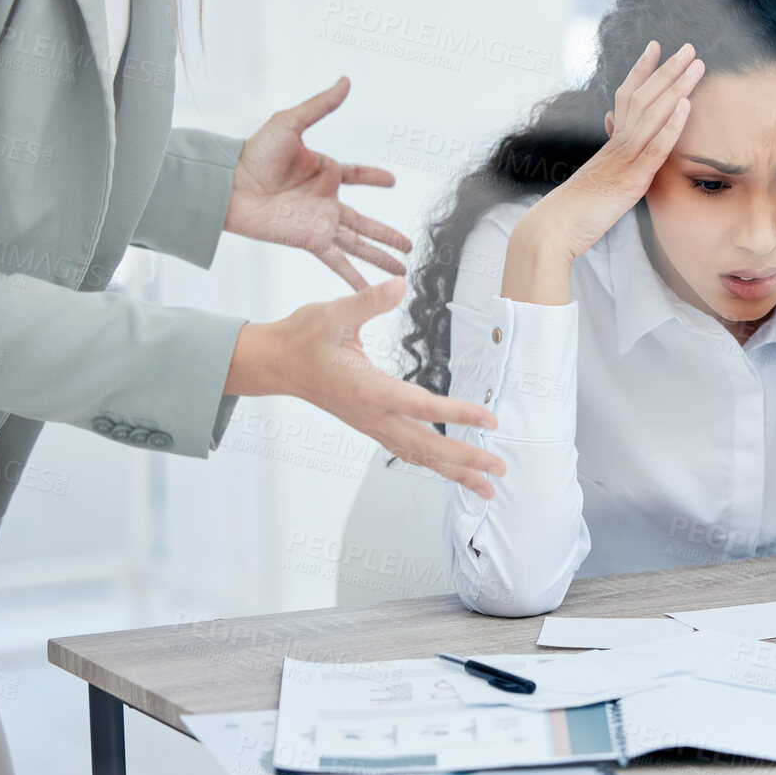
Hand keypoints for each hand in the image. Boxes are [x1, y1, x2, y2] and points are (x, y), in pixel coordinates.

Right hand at [225, 277, 507, 498]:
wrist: (275, 363)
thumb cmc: (303, 339)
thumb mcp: (332, 313)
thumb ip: (367, 302)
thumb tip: (397, 286)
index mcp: (367, 389)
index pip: (420, 405)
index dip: (457, 413)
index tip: (489, 420)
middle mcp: (372, 414)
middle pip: (425, 445)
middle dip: (465, 459)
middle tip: (499, 469)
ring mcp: (372, 425)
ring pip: (418, 455)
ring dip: (454, 471)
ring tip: (487, 488)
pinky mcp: (372, 426)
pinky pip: (408, 452)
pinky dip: (435, 464)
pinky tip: (454, 471)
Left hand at [226, 77, 413, 290]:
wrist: (228, 185)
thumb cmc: (252, 153)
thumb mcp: (291, 123)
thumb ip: (321, 106)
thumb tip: (346, 81)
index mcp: (324, 172)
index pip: (357, 176)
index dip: (374, 177)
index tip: (391, 181)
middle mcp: (325, 201)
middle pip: (367, 222)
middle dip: (388, 234)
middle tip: (410, 244)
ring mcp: (320, 224)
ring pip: (360, 244)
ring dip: (381, 257)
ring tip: (402, 271)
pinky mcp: (310, 241)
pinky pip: (338, 261)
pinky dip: (354, 277)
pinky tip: (368, 292)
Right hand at [501, 41, 704, 304]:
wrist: (554, 228)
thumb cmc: (575, 209)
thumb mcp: (598, 178)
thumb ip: (610, 156)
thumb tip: (612, 133)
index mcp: (611, 143)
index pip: (627, 96)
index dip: (642, 70)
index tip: (655, 47)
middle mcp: (617, 143)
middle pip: (644, 96)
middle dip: (667, 69)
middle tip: (688, 46)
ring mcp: (624, 159)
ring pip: (652, 113)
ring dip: (677, 86)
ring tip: (696, 64)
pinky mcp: (631, 179)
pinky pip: (654, 147)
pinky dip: (672, 125)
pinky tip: (687, 105)